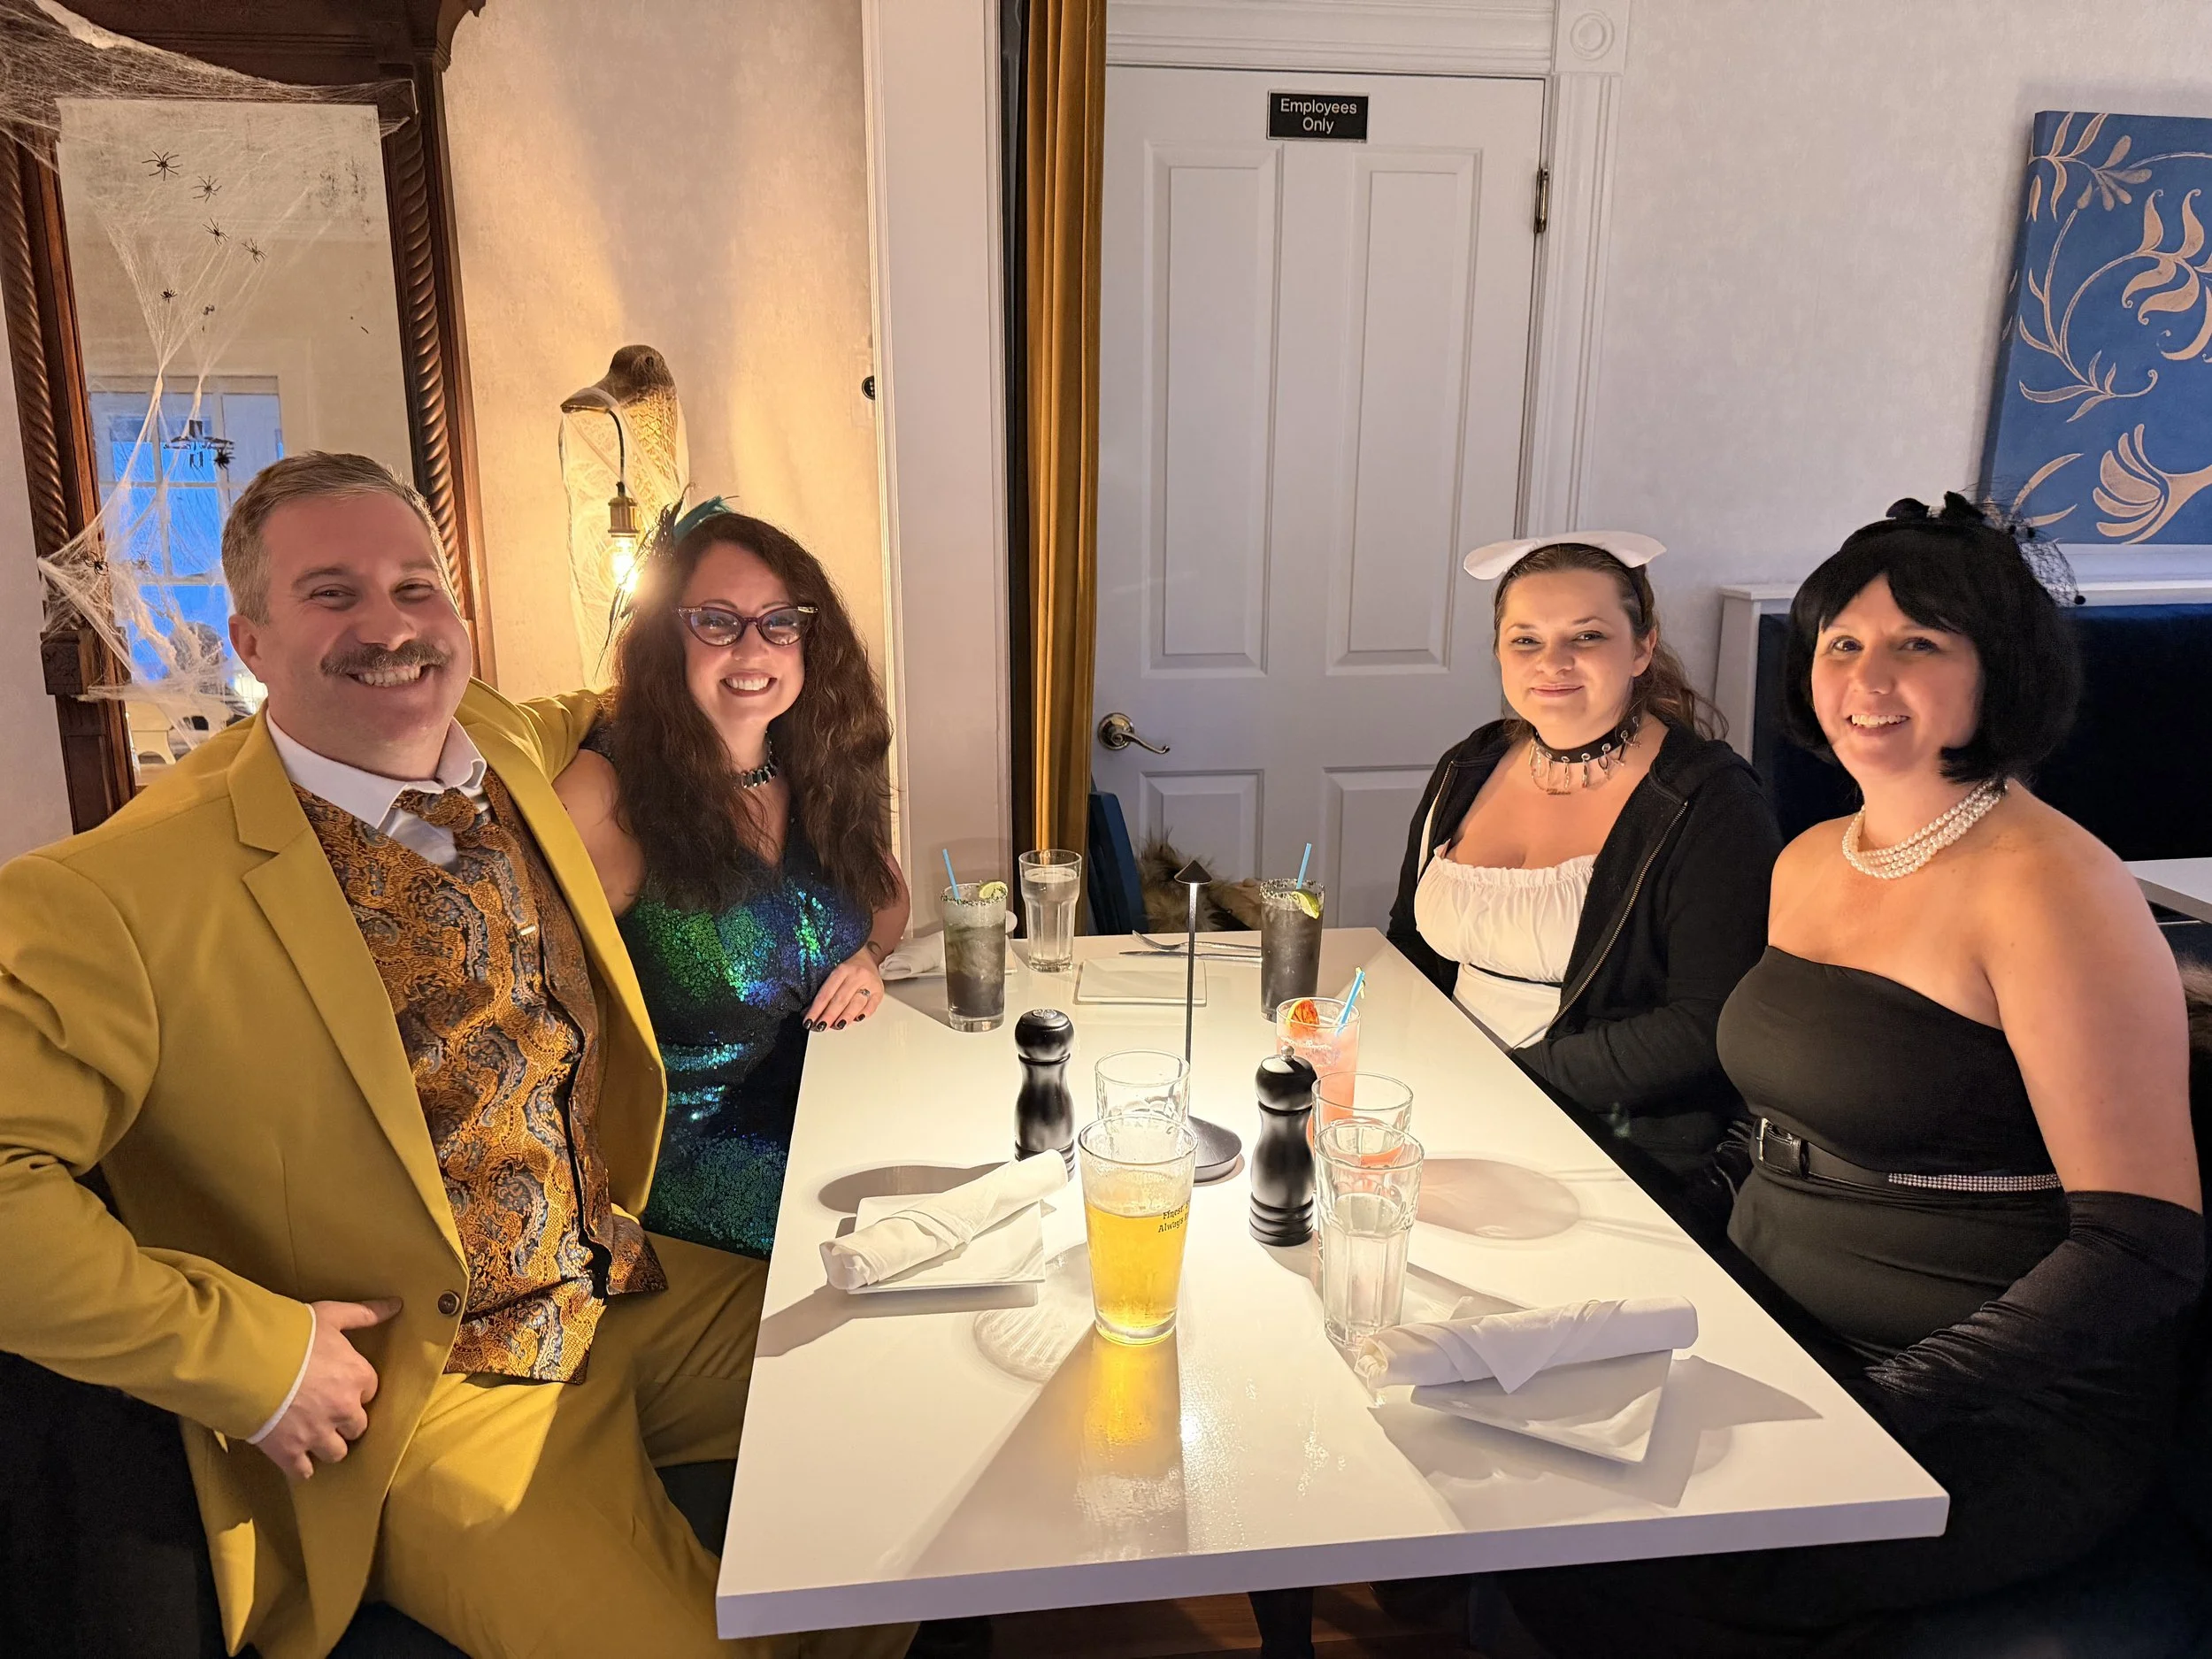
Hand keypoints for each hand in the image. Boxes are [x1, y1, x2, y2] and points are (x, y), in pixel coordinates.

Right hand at [254, 1298, 399, 1480]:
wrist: (248, 1361)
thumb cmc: (291, 1335)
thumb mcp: (330, 1316)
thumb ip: (365, 1314)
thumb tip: (396, 1305)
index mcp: (357, 1378)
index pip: (369, 1391)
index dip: (355, 1389)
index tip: (341, 1386)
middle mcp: (343, 1410)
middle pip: (357, 1426)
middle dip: (345, 1421)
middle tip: (327, 1413)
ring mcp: (317, 1434)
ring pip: (336, 1452)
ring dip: (328, 1446)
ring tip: (314, 1436)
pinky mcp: (289, 1452)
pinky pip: (304, 1472)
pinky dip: (301, 1467)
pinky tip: (297, 1459)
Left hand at [804, 949, 886, 1029]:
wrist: (866, 956)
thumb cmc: (847, 966)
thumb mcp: (833, 971)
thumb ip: (824, 991)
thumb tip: (811, 1013)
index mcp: (842, 969)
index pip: (826, 993)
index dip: (816, 1009)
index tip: (809, 1021)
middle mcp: (857, 975)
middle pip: (841, 999)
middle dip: (829, 1016)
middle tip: (820, 1027)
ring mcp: (870, 983)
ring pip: (856, 1004)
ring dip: (845, 1017)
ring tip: (836, 1026)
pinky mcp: (879, 991)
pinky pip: (871, 1006)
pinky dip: (863, 1015)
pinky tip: (855, 1021)